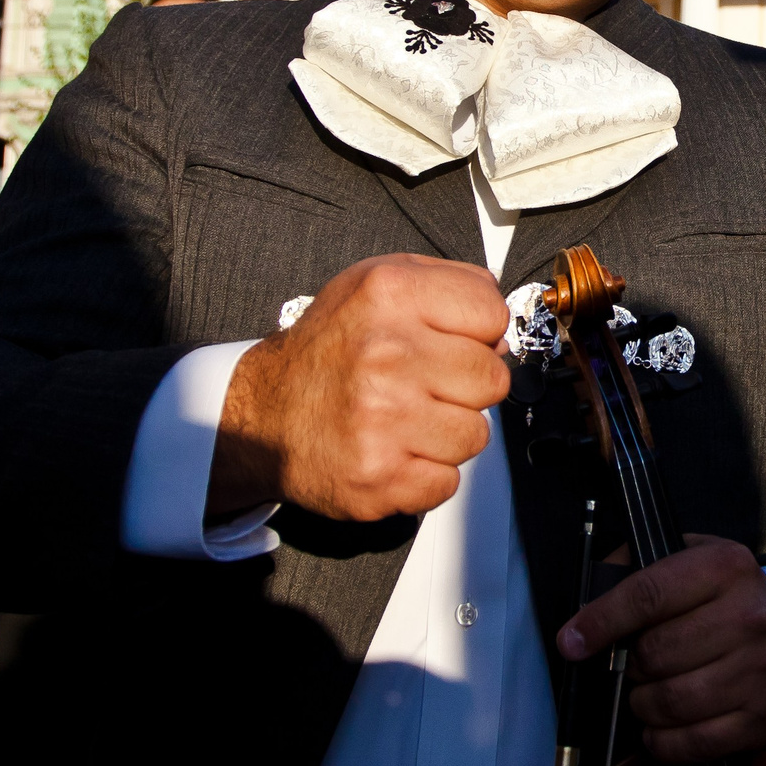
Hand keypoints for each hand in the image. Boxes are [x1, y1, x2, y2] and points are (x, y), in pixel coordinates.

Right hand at [212, 254, 509, 520]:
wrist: (263, 416)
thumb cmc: (330, 351)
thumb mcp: (379, 284)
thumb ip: (451, 286)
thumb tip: (502, 330)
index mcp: (389, 296)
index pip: (492, 314)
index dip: (478, 332)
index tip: (448, 341)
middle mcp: (385, 355)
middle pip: (492, 379)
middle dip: (465, 387)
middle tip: (424, 386)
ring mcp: (381, 420)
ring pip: (475, 435)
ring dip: (447, 433)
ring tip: (405, 419)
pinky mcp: (378, 477)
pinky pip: (448, 481)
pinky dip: (426, 474)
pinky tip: (395, 451)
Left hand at [558, 535, 765, 761]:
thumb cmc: (721, 600)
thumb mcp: (686, 561)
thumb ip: (632, 571)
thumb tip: (582, 617)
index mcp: (726, 567)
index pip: (647, 596)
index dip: (601, 622)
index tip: (571, 642)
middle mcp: (751, 615)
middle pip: (655, 654)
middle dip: (630, 666)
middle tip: (634, 666)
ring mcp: (763, 668)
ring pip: (670, 701)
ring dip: (644, 704)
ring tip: (649, 693)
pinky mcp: (765, 714)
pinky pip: (694, 742)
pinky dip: (664, 740)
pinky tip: (663, 725)